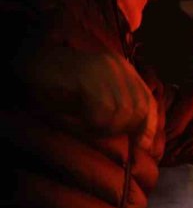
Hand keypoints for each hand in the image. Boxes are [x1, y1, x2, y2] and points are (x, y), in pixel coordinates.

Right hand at [19, 48, 157, 148]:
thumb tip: (141, 138)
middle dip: (122, 129)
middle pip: (138, 109)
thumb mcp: (94, 95)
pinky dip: (89, 124)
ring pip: (120, 113)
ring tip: (82, 125)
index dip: (149, 126)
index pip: (148, 100)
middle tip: (97, 131)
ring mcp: (104, 69)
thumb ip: (117, 108)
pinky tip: (73, 121)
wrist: (28, 61)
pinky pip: (101, 113)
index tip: (144, 145)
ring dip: (102, 127)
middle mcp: (118, 66)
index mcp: (124, 68)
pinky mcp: (88, 76)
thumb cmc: (58, 83)